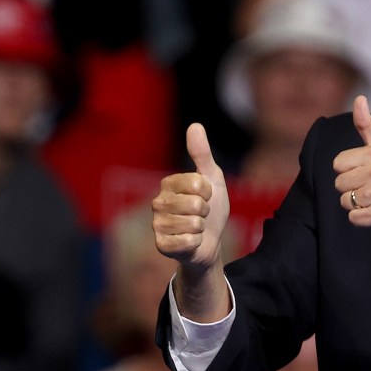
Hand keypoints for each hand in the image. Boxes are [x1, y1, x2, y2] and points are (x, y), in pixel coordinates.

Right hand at [152, 123, 229, 266]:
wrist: (211, 242)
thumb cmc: (211, 209)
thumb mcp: (212, 178)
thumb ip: (202, 154)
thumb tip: (194, 125)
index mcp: (168, 183)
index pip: (197, 183)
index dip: (209, 192)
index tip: (206, 197)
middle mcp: (158, 202)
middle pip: (195, 204)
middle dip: (206, 212)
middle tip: (201, 215)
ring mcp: (158, 225)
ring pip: (193, 224)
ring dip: (201, 228)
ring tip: (196, 228)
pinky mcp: (162, 245)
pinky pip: (188, 241)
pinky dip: (196, 243)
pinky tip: (191, 242)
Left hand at [333, 96, 370, 250]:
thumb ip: (367, 126)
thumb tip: (359, 98)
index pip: (337, 163)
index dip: (349, 171)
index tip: (367, 174)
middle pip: (339, 183)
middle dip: (352, 190)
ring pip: (345, 200)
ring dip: (356, 205)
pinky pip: (353, 218)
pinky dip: (361, 220)